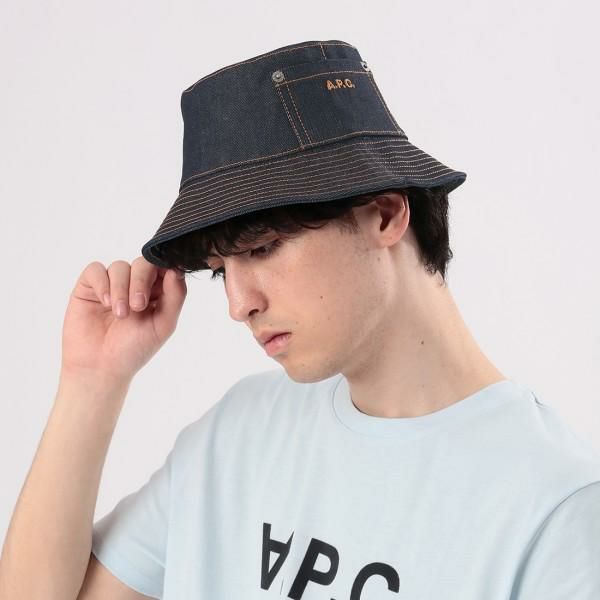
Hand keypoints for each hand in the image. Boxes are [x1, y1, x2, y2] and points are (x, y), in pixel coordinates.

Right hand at [59, 257, 186, 384]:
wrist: (100, 367)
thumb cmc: (134, 349)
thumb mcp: (164, 325)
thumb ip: (175, 296)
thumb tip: (176, 269)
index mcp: (157, 292)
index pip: (163, 268)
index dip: (163, 269)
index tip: (163, 281)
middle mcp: (134, 285)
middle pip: (142, 263)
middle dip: (141, 281)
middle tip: (138, 306)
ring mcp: (112, 284)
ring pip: (120, 266)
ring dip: (121, 289)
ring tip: (120, 314)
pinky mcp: (89, 286)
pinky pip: (96, 269)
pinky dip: (103, 283)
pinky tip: (105, 303)